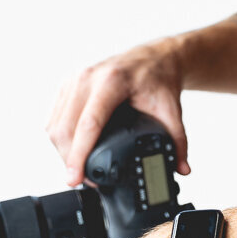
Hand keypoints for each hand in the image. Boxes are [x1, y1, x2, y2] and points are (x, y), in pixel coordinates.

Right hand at [46, 37, 189, 185]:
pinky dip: (59, 136)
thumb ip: (178, 140)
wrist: (155, 57)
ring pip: (54, 124)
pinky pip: (54, 116)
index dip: (79, 154)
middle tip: (82, 179)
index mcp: (113, 81)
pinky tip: (71, 148)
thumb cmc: (159, 78)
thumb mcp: (171, 109)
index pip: (88, 124)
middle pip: (65, 128)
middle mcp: (89, 77)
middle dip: (69, 159)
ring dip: (61, 150)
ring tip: (77, 167)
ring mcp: (75, 78)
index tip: (75, 177)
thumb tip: (182, 169)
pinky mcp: (68, 82)